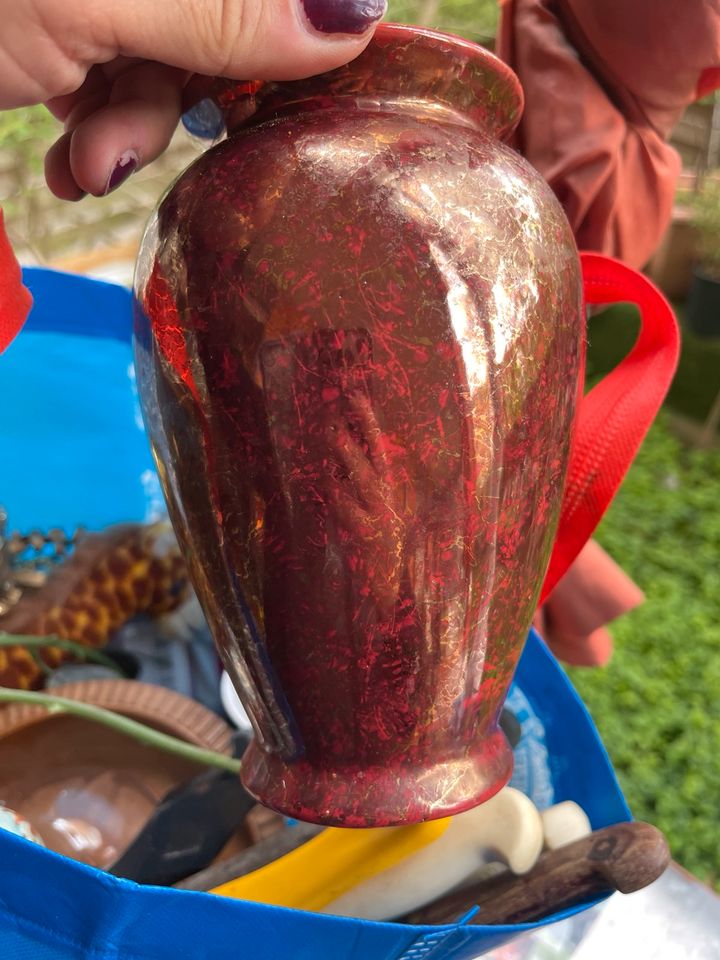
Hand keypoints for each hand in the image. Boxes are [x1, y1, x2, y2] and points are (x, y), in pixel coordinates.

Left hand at [1, 0, 384, 198]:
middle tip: (133, 138)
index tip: (294, 78)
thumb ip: (223, 5)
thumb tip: (354, 16)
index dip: (296, 17)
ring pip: (176, 53)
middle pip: (225, 11)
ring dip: (138, 125)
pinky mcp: (69, 21)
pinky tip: (74, 159)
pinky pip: (124, 74)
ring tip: (88, 162)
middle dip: (190, 85)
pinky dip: (105, 128)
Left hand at [325, 392, 411, 612]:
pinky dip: (339, 497)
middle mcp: (390, 497)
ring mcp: (382, 516)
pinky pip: (353, 512)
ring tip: (335, 437)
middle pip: (379, 455)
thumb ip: (360, 482)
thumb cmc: (379, 546)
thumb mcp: (374, 509)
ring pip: (367, 480)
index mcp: (391, 487)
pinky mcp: (370, 536)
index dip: (368, 420)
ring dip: (351, 457)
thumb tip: (337, 447)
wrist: (390, 587)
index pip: (381, 445)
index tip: (354, 395)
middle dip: (364, 429)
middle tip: (346, 405)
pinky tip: (327, 485)